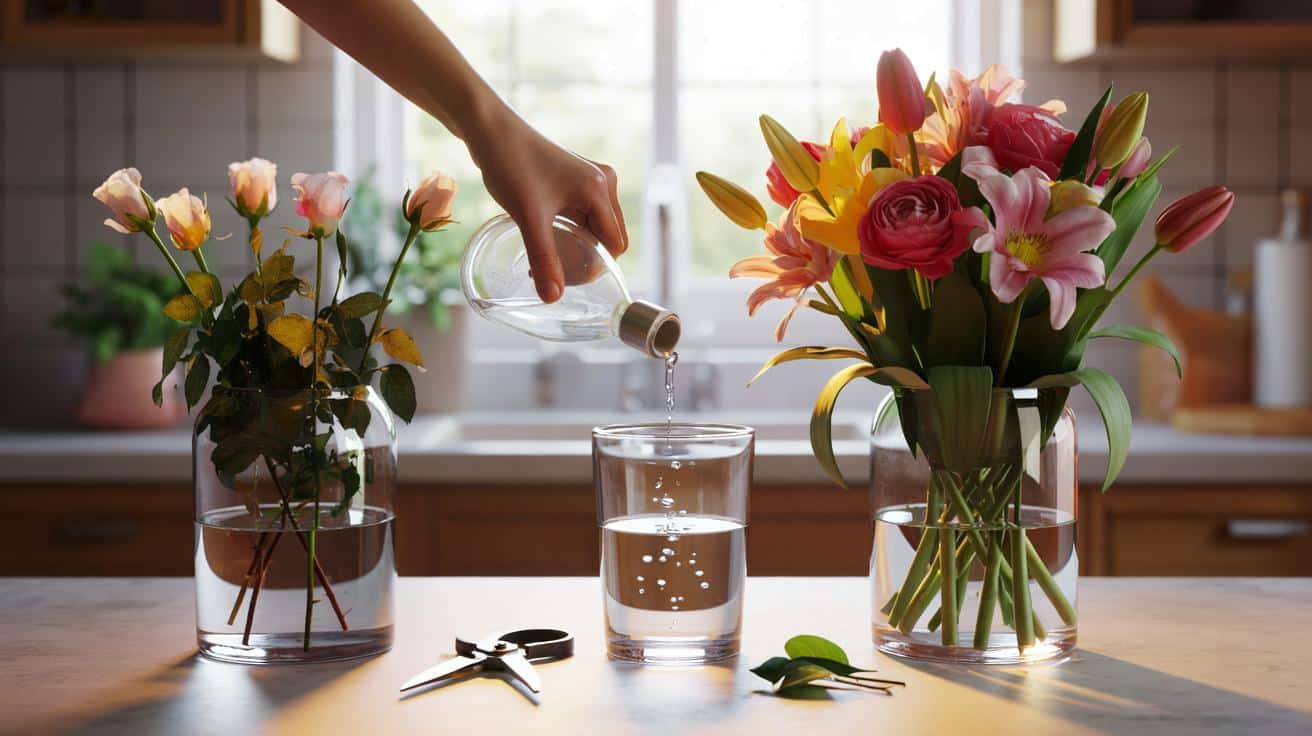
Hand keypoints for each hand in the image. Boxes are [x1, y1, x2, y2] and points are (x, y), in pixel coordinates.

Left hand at [465, 107, 627, 302]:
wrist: (489, 128)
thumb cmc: (511, 164)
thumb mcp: (528, 217)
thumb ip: (543, 259)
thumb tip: (553, 298)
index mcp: (600, 190)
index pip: (615, 244)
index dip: (596, 268)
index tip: (565, 280)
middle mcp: (603, 182)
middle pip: (609, 237)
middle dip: (586, 259)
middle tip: (553, 273)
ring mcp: (590, 178)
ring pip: (595, 227)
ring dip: (576, 246)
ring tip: (543, 258)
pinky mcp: (575, 177)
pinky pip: (584, 214)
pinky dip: (569, 231)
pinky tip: (545, 238)